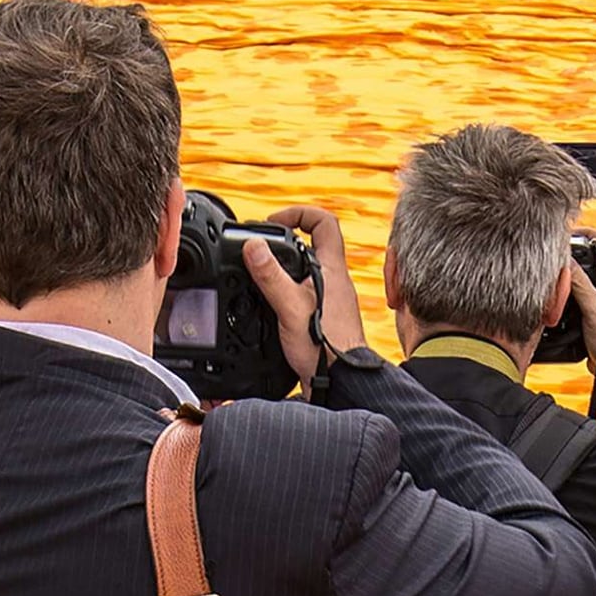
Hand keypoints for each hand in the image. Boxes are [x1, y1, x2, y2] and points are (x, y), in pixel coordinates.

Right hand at [248, 205, 363, 385]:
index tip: (274, 222)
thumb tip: (254, 245)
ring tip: (261, 273)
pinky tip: (270, 304)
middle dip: (285, 241)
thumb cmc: (326, 348)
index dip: (299, 214)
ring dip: (284, 268)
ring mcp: (331, 299)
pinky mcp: (324, 318)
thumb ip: (271, 276)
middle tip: (261, 247)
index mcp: (332, 269)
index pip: (324, 223)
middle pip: (312, 244)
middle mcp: (334, 280)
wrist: (341, 382)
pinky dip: (286, 291)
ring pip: (307, 270)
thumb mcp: (290, 307)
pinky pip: (305, 293)